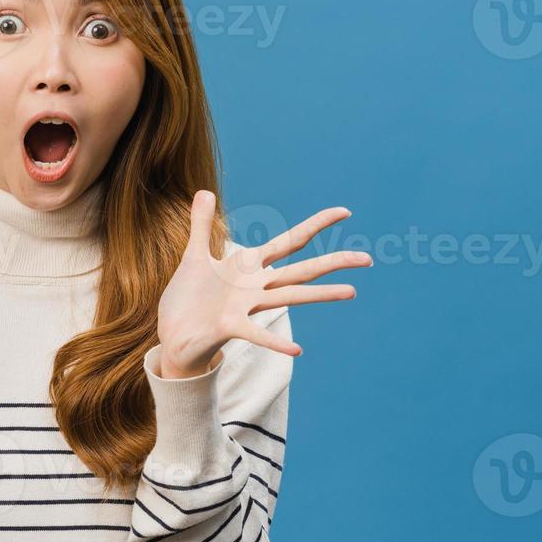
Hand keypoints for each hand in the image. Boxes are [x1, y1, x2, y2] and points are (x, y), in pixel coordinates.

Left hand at [155, 192, 371, 377]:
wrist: (174, 335)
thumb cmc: (187, 299)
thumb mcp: (193, 256)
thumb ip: (200, 224)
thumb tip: (205, 190)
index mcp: (249, 266)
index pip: (290, 241)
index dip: (316, 225)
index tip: (344, 212)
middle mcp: (256, 286)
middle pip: (302, 270)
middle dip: (334, 262)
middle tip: (368, 259)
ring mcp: (246, 306)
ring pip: (289, 296)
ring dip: (320, 294)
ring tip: (351, 291)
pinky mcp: (231, 326)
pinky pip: (256, 334)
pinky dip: (275, 342)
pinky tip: (297, 351)